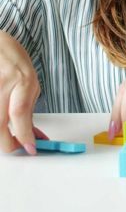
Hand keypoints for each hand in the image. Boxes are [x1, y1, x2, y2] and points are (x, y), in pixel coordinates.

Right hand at [0, 31, 44, 154]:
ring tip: (9, 135)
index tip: (31, 148)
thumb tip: (35, 135)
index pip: (19, 113)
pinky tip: (3, 123)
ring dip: (1, 136)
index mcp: (22, 82)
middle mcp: (3, 86)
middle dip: (9, 143)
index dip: (24, 134)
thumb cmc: (15, 62)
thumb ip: (29, 110)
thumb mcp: (31, 84)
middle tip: (17, 147)